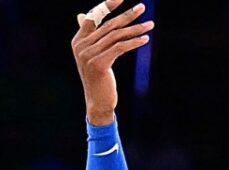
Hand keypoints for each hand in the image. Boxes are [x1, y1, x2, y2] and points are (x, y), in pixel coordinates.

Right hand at [72, 0, 153, 125]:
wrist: (97, 102)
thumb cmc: (98, 78)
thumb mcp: (92, 55)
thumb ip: (90, 36)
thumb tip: (82, 15)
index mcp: (78, 41)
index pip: (93, 17)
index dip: (106, 6)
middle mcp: (80, 46)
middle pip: (108, 25)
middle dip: (127, 15)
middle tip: (143, 7)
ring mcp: (88, 55)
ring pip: (117, 36)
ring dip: (136, 29)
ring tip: (151, 24)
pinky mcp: (99, 64)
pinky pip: (120, 48)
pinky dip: (134, 42)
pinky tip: (145, 39)